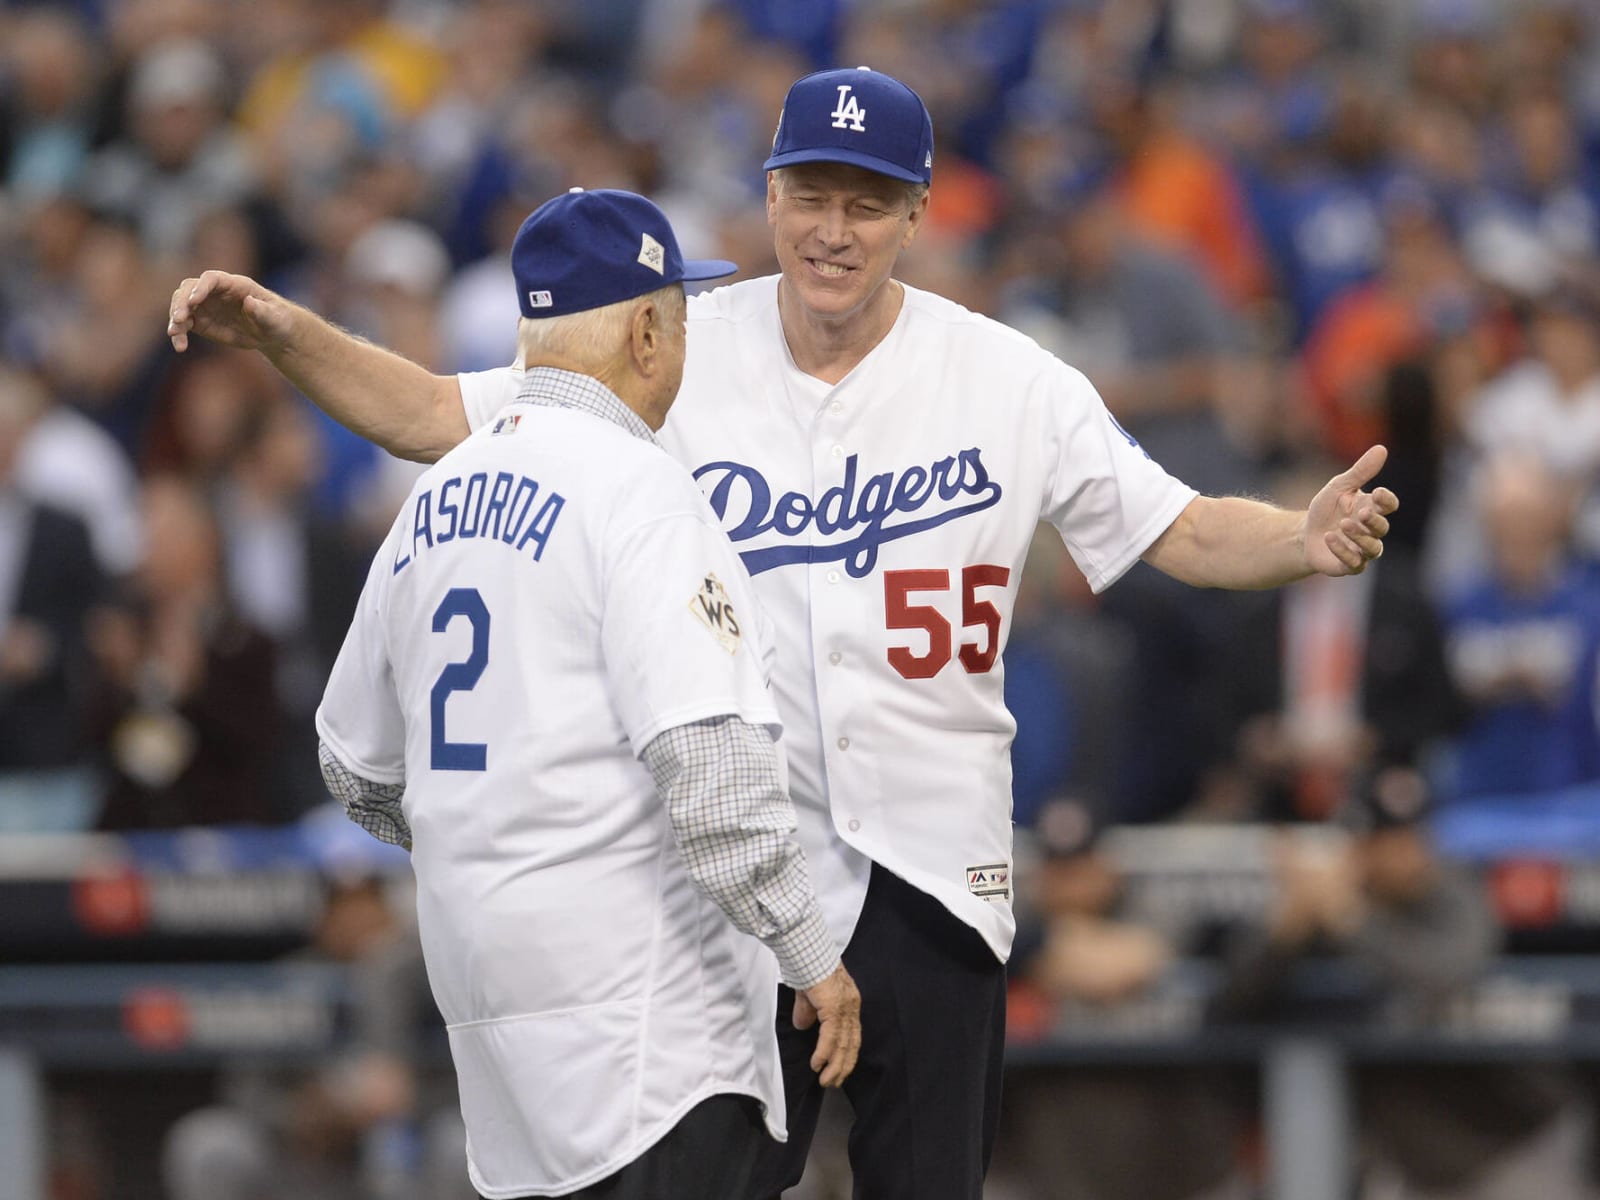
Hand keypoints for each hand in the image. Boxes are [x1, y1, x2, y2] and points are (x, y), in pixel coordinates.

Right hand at [167, 270, 297, 353]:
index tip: (193, 301)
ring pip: (181, 306)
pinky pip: (184, 325)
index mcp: (234, 284)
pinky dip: (179, 334)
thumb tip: (249, 302)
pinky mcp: (200, 321)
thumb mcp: (274, 317)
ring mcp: (205, 305)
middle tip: (179, 319)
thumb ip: (262, 310)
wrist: (271, 333)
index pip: (210, 279)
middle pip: (188, 289)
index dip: (200, 288)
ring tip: (174, 335)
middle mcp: (214, 291)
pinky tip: (180, 347)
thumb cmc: (276, 320)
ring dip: (175, 319)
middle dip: (181, 302)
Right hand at [792, 963, 860, 1087]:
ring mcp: (844, 1006)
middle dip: (843, 1066)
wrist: (805, 950)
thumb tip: (803, 1025)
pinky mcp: (834, 1007)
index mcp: (848, 1002)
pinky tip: (817, 1064)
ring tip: (826, 1081)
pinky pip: (830, 1036)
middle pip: (851, 1043)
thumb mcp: (808, 994)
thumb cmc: (807, 967)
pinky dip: (824, 1052)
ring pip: (843, 1043)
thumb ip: (808, 1011)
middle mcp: (851, 1006)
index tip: (839, 1070)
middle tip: (834, 1083)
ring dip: (834, 1065)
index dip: (846, 1055)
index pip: (852, 1035)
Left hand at [1303, 445, 1398, 575]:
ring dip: (1360, 536)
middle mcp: (1371, 531)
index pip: (1389, 505)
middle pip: (1382, 527)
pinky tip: (1329, 538)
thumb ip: (1360, 472)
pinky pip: (1355, 563)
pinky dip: (1342, 551)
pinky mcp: (1350, 565)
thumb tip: (1381, 448)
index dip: (1387, 501)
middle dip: (1374, 521)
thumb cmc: (1325, 510)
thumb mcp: (1339, 487)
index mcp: (1371, 509)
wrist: (1304, 536)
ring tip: (1344, 525)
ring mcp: (1362, 550)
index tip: (1378, 493)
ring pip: (1373, 548)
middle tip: (1362, 512)